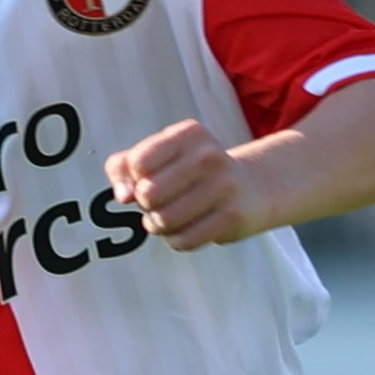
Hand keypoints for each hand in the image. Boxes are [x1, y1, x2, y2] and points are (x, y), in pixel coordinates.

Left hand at [105, 119, 269, 249]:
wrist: (252, 187)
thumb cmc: (193, 172)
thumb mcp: (160, 155)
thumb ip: (123, 167)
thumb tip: (123, 196)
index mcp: (188, 134)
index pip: (137, 163)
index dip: (133, 179)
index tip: (147, 180)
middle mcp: (208, 156)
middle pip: (147, 194)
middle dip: (145, 205)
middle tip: (158, 203)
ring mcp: (223, 186)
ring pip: (163, 221)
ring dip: (157, 226)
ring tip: (167, 218)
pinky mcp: (232, 217)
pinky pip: (183, 240)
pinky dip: (175, 240)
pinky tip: (182, 231)